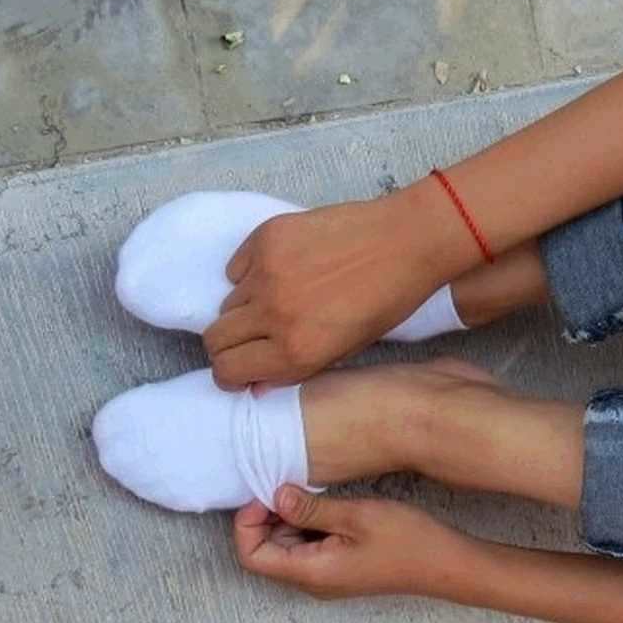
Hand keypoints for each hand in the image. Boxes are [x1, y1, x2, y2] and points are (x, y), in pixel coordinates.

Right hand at [204, 184, 465, 389]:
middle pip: (216, 338)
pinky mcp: (267, 237)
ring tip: (283, 296)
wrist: (406, 242)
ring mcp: (267, 272)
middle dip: (230, 343)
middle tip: (252, 335)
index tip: (239, 366)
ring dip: (246, 306)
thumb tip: (255, 385)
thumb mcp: (348, 350)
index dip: (231, 372)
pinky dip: (252, 271)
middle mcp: (274, 315)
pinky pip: (237, 265)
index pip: (227, 371)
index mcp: (297, 351)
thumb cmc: (387, 300)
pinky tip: (285, 268)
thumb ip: (296, 369)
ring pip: (227, 301)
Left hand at [232, 486, 475, 598]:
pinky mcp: (339, 568)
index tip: (266, 493)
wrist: (446, 564)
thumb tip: (275, 495)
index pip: (251, 556)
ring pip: (286, 547)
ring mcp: (326, 576)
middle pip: (265, 551)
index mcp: (311, 572)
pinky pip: (307, 547)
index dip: (247, 523)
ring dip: (288, 518)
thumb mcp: (358, 516)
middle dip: (266, 517)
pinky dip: (306, 524)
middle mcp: (312, 581)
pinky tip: (325, 504)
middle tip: (286, 485)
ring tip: (309, 491)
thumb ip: (312, 507)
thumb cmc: (409, 542)